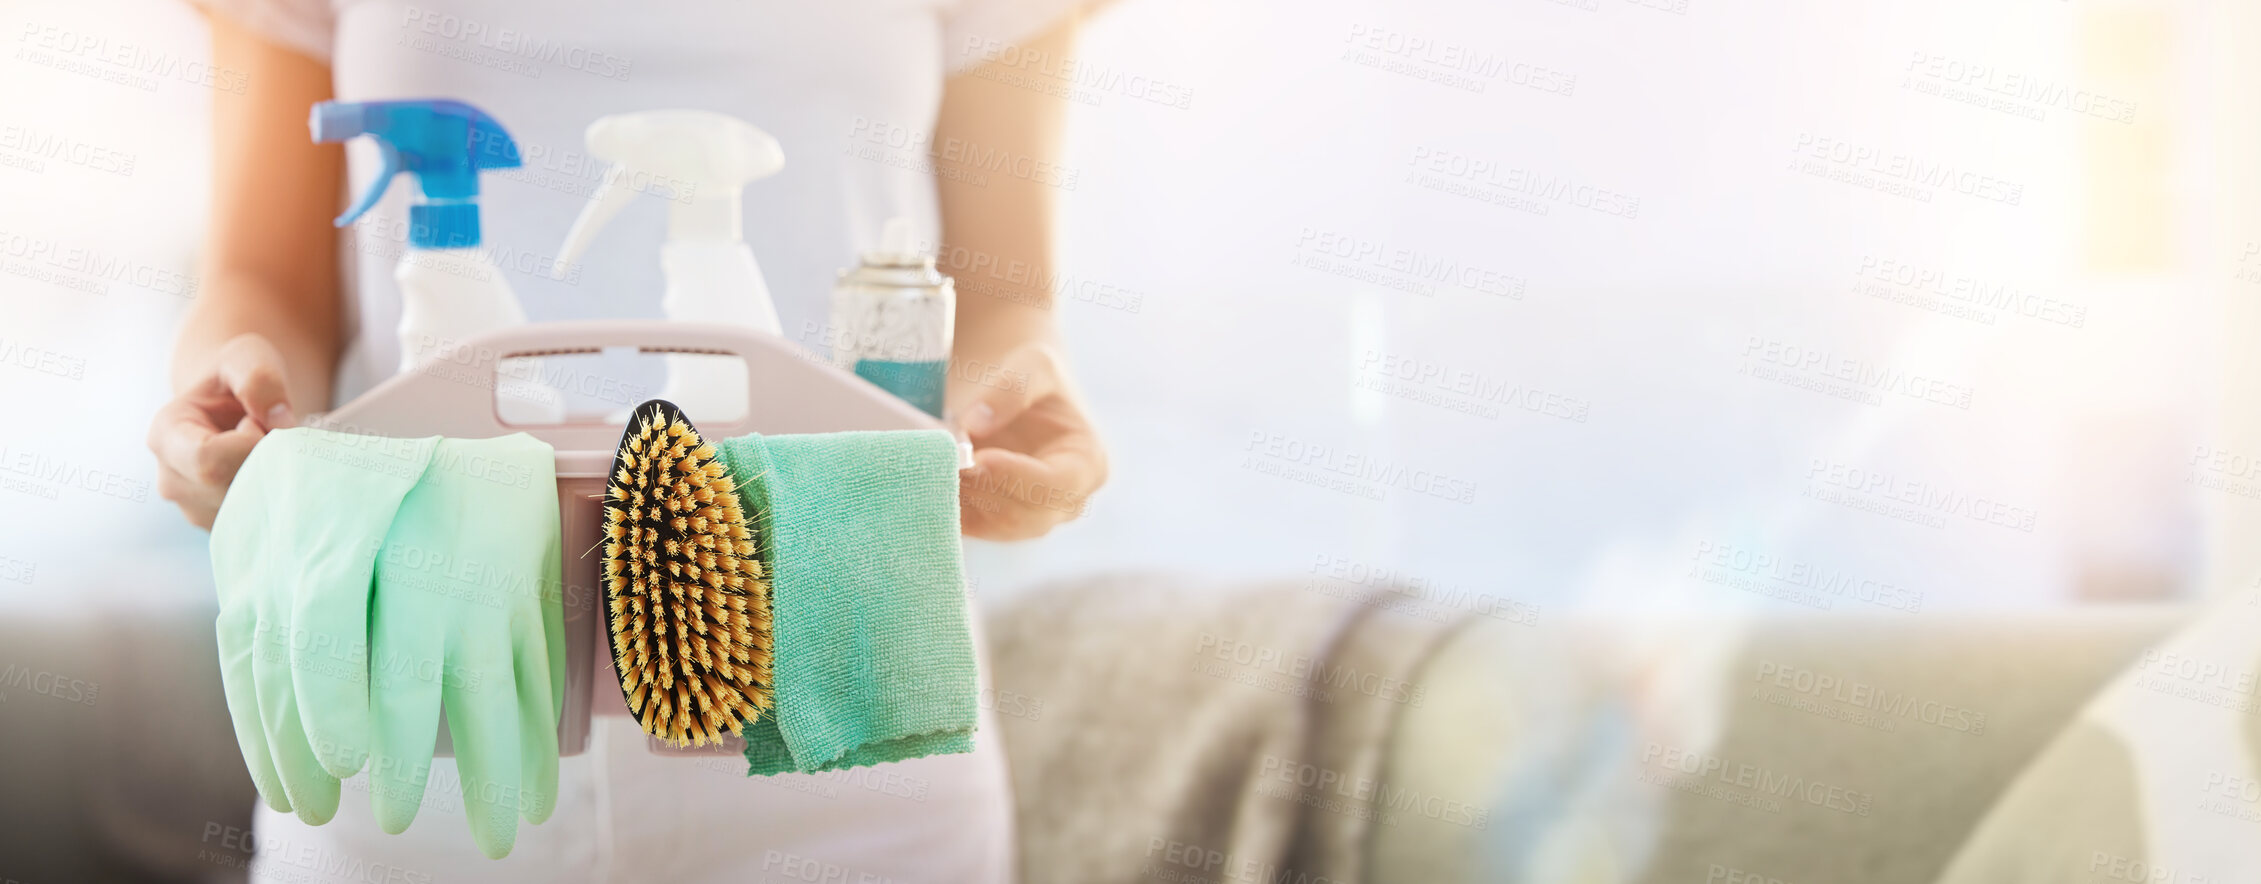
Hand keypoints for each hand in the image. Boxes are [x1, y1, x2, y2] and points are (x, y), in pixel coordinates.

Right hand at [149, 333, 298, 527]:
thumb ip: (259, 379)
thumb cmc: (236, 380)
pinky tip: (270, 474)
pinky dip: (276, 500)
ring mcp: (194, 509)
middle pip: (230, 489)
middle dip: (266, 463)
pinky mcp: (221, 526)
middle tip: (272, 438)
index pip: (208, 460)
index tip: (258, 421)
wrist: (234, 406)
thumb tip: (279, 421)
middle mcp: (172, 480)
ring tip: (266, 453)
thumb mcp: (247, 358)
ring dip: (273, 482)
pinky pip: (259, 523)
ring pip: (248, 511)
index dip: (248, 444)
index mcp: (166, 436)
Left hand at [950, 342, 1107, 540]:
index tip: (979, 457)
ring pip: (996, 528)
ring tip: (931, 469)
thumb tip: (974, 425)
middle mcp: (1066, 501)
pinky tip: (924, 485)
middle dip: (984, 490)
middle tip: (944, 463)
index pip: (1057, 484)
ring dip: (963, 502)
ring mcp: (1032, 518)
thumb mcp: (1034, 364)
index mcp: (1087, 463)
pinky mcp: (996, 524)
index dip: (1018, 476)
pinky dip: (948, 511)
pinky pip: (973, 529)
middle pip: (1027, 515)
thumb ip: (1012, 388)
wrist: (1013, 393)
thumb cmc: (1033, 378)